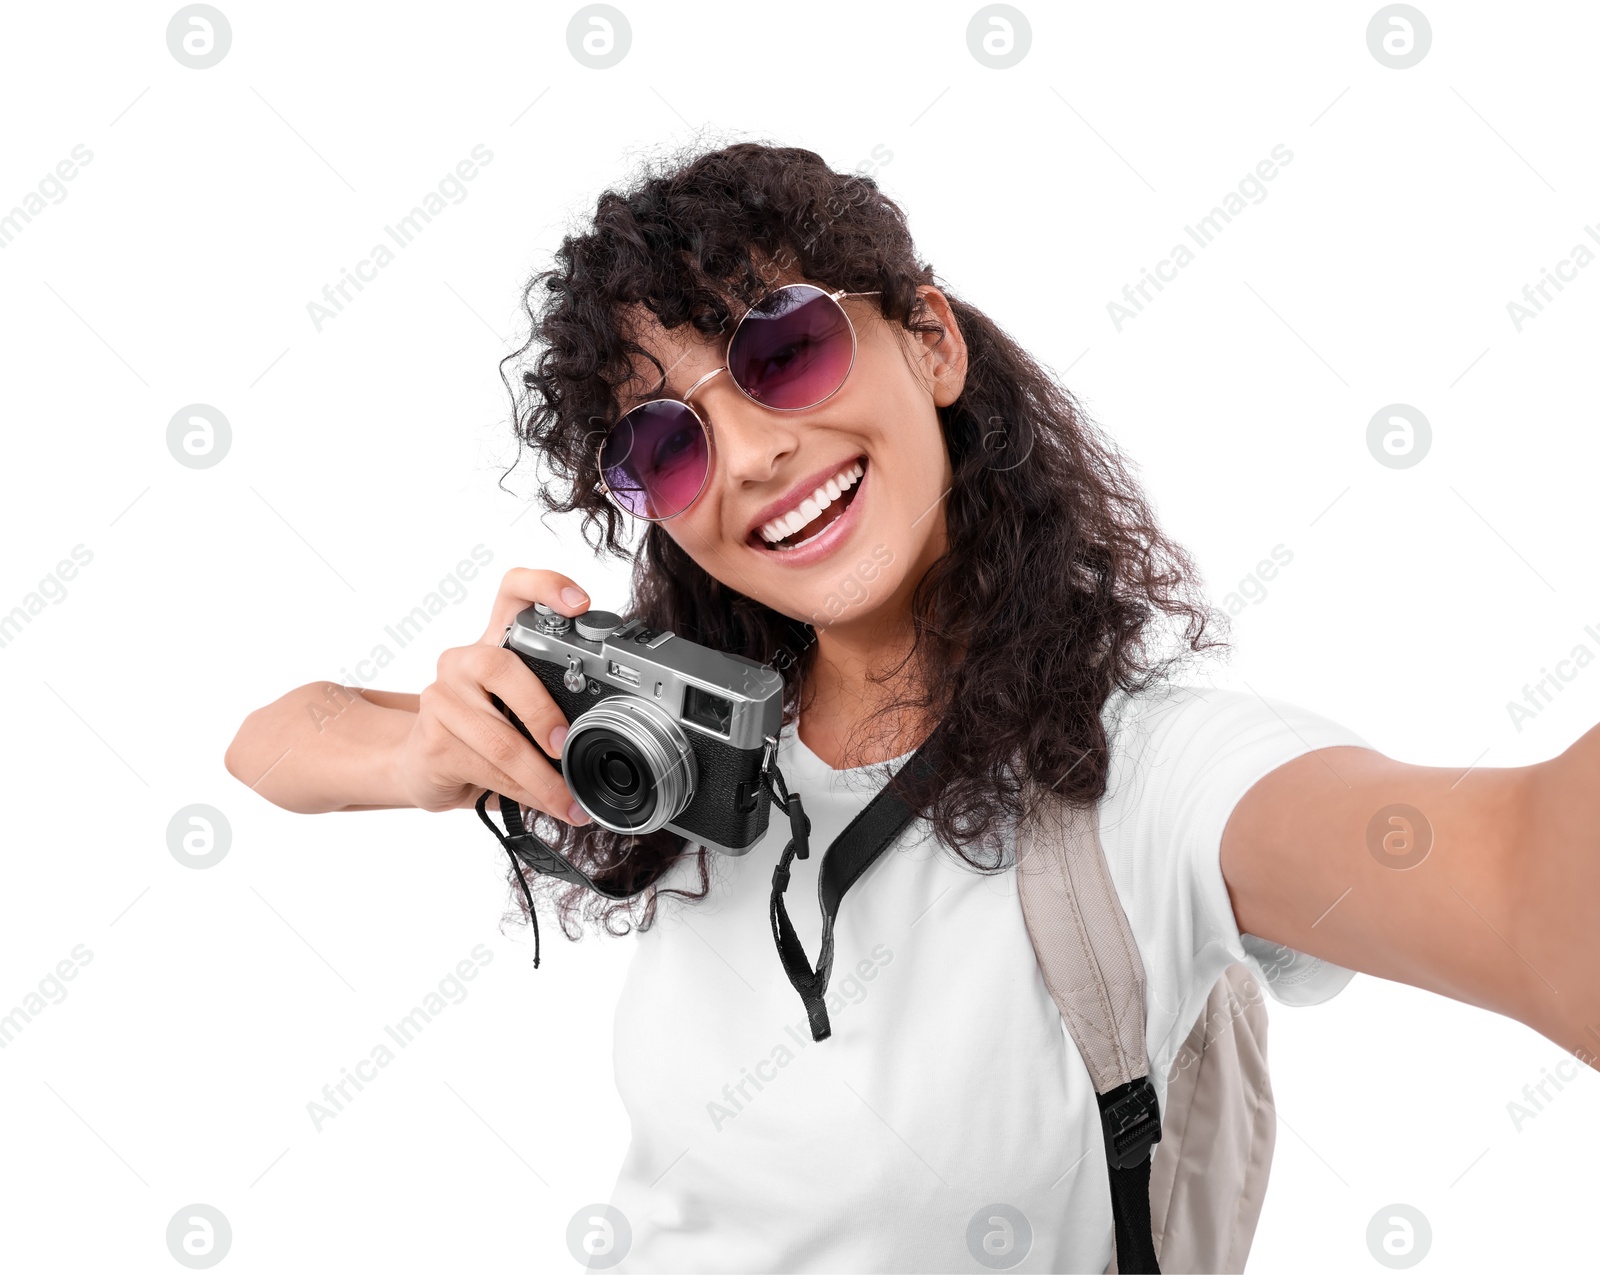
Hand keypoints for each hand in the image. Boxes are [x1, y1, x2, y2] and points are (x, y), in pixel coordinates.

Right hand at [392, 568, 594, 821]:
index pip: (514, 590)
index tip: (581, 603)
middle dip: (540, 712)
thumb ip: (559, 703)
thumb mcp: (524, 710)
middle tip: (567, 744)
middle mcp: (465, 659)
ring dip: (540, 777)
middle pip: (500, 667)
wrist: (425, 764)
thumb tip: (617, 729)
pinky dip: (522, 792)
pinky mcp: (431, 737)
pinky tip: (541, 803)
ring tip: (567, 799)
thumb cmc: (488, 732)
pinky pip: (485, 767)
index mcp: (497, 641)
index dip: (546, 586)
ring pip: (498, 737)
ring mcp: (443, 696)